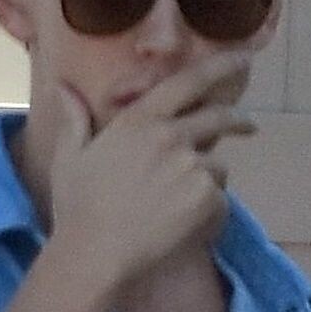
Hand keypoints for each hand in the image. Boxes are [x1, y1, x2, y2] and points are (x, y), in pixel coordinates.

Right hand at [46, 53, 255, 298]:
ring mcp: (191, 166)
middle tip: (248, 126)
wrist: (96, 252)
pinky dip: (211, 212)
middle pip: (218, 119)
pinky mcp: (205, 198)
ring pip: (219, 167)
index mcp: (140, 119)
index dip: (220, 66)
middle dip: (239, 121)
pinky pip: (220, 201)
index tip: (242, 58)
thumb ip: (74, 118)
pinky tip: (187, 226)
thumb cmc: (78, 207)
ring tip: (185, 203)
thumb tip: (62, 87)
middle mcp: (170, 136)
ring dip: (210, 180)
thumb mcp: (69, 156)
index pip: (188, 82)